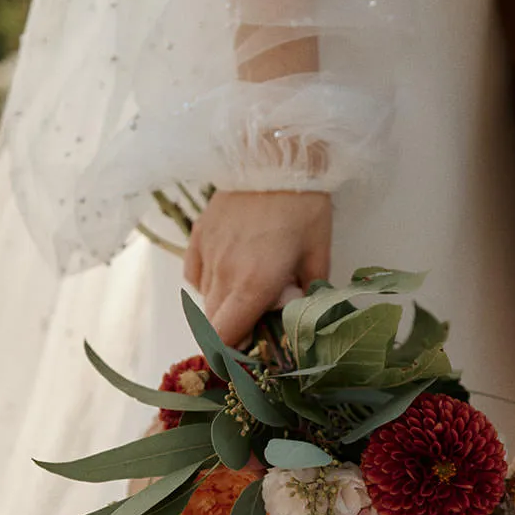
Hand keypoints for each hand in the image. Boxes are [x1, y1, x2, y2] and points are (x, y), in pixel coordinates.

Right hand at [183, 190, 332, 346]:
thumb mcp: (318, 255)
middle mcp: (223, 276)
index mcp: (253, 286)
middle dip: (232, 333)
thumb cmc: (304, 206)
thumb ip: (310, 296)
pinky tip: (231, 268)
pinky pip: (196, 276)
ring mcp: (206, 256)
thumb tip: (304, 321)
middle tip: (258, 323)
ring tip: (250, 287)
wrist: (276, 154)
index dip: (228, 359)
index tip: (244, 360)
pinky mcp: (197, 237)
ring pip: (207, 300)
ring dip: (225, 305)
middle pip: (213, 325)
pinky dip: (210, 282)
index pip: (223, 341)